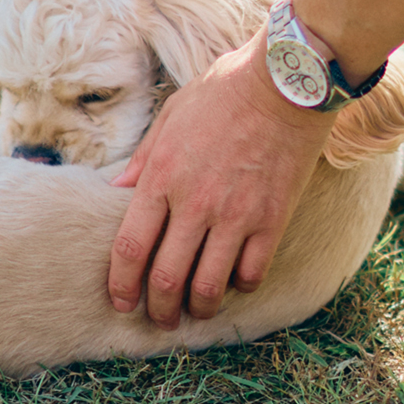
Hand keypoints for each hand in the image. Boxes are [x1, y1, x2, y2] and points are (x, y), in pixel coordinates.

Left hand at [107, 30, 335, 327]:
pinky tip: (235, 281)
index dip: (122, 284)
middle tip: (160, 320)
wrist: (286, 84)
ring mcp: (236, 215)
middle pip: (166, 277)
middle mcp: (195, 203)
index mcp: (162, 176)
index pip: (130, 247)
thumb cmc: (224, 92)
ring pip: (209, 285)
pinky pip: (251, 272)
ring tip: (196, 311)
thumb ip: (144, 160)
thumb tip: (117, 192)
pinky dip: (240, 286)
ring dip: (199, 307)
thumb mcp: (171, 116)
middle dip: (159, 309)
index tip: (122, 301)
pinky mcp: (272, 219)